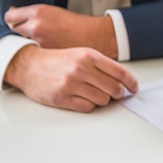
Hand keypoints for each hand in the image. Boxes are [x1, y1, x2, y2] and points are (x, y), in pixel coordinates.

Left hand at [4, 5, 118, 58]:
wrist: (94, 36)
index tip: (17, 23)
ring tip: (40, 43)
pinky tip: (45, 52)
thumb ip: (32, 13)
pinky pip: (32, 54)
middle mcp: (36, 26)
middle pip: (13, 31)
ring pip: (21, 44)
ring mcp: (40, 42)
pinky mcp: (46, 55)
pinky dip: (36, 53)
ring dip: (27, 44)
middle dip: (19, 32)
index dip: (13, 20)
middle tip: (29, 35)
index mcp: (38, 12)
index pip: (9, 17)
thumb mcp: (53, 11)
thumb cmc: (75, 24)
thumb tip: (13, 12)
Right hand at [4, 44, 137, 112]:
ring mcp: (71, 84)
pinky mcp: (62, 98)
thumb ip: (102, 66)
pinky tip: (82, 98)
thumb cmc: (57, 60)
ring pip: (103, 100)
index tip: (134, 88)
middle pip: (114, 89)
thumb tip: (123, 81)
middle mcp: (81, 69)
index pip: (120, 72)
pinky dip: (89, 105)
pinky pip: (88, 108)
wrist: (29, 65)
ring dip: (101, 99)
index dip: (131, 83)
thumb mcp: (81, 54)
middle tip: (113, 92)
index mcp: (89, 56)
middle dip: (116, 93)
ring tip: (92, 93)